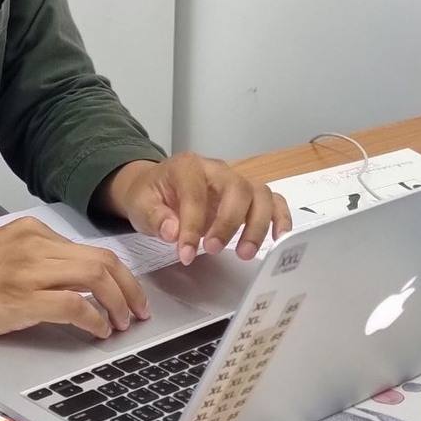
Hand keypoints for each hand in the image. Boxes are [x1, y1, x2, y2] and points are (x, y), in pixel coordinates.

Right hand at [0, 217, 150, 342]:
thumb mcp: (6, 253)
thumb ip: (41, 260)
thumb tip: (84, 284)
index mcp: (32, 232)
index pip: (93, 250)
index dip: (121, 276)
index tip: (131, 296)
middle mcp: (34, 245)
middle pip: (103, 261)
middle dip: (129, 290)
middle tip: (138, 314)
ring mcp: (27, 271)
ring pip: (95, 279)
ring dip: (117, 305)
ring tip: (120, 325)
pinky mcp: (19, 300)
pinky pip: (73, 306)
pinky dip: (94, 320)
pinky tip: (97, 332)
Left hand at [101, 153, 291, 265]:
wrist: (156, 187)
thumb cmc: (150, 195)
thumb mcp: (140, 205)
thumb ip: (154, 217)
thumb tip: (173, 232)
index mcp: (187, 166)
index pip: (196, 193)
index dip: (192, 225)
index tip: (186, 254)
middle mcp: (217, 168)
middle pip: (237, 188)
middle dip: (229, 223)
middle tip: (214, 250)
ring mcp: (235, 180)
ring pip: (260, 194)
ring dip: (257, 225)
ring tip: (245, 253)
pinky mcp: (247, 195)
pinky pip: (273, 200)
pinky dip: (280, 217)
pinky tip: (278, 239)